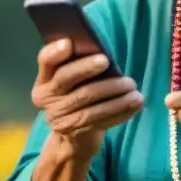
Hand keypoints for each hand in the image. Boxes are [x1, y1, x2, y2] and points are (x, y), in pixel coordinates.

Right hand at [31, 39, 143, 157]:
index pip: (45, 61)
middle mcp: (46, 98)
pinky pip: (100, 119)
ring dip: (113, 92)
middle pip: (65, 78)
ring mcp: (58, 118)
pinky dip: (121, 110)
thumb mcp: (74, 83)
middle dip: (87, 67)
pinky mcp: (76, 133)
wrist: (76, 137)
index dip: (54, 52)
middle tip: (107, 60)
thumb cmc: (80, 97)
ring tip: (133, 87)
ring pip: (86, 101)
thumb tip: (103, 52)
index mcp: (44, 80)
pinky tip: (136, 104)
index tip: (69, 43)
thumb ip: (81, 66)